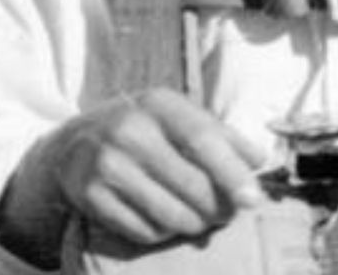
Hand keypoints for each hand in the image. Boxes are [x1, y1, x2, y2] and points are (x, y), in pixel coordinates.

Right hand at [0, 89, 264, 265]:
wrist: (77, 140)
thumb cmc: (147, 128)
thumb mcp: (180, 117)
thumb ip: (222, 135)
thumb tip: (260, 160)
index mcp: (160, 104)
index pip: (202, 138)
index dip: (231, 172)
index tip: (253, 199)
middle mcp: (131, 129)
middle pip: (190, 183)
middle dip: (218, 207)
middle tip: (228, 214)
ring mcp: (107, 163)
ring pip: (169, 214)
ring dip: (194, 224)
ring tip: (201, 219)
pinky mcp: (89, 196)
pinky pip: (143, 231)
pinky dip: (163, 233)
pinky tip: (166, 221)